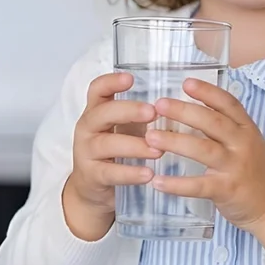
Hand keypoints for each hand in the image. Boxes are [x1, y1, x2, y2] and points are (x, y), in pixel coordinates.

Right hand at [63, 72, 162, 241]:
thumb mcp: (124, 128)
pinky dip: (130, 173)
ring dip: (135, 146)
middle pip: (102, 113)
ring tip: (158, 150)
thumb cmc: (115, 151)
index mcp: (96, 111)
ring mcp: (86, 152)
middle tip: (152, 112)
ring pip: (107, 144)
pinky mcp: (92, 175)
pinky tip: (148, 174)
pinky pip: (110, 173)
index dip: (111, 82)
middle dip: (128, 111)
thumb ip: (141, 116)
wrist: (93, 187)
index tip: (130, 78)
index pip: (97, 89)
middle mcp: (88, 128)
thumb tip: (178, 104)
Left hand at [144, 79, 264, 257]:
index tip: (186, 82)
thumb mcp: (246, 142)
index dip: (207, 91)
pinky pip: (199, 185)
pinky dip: (177, 184)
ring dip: (175, 142)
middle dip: (184, 111)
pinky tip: (157, 181)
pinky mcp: (227, 190)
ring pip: (204, 149)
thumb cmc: (255, 171)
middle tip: (159, 105)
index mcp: (246, 129)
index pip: (228, 104)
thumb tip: (187, 110)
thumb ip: (223, 128)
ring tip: (151, 137)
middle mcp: (242, 144)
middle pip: (213, 122)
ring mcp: (235, 167)